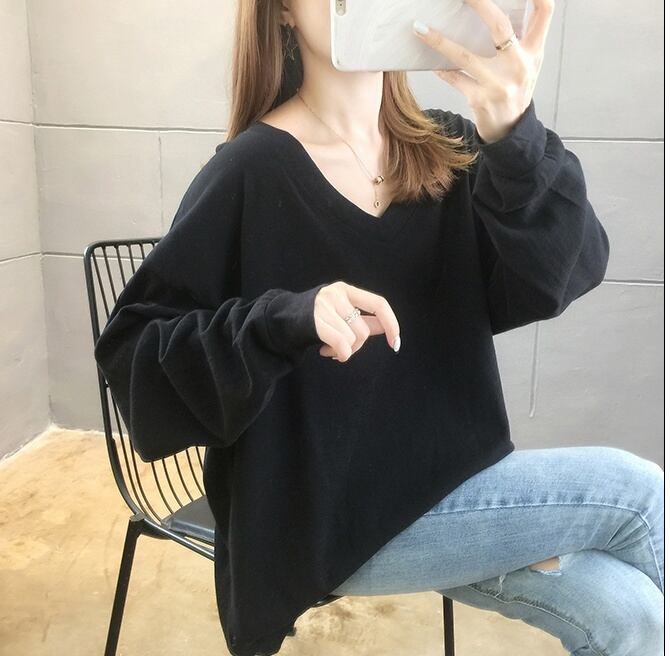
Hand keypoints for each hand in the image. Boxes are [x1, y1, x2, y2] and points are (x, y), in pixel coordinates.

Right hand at [314, 281, 400, 361]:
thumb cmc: (314, 317)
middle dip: (357, 346)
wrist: (280, 318)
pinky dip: (341, 354)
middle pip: (363, 329)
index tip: (395, 342)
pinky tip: (327, 352)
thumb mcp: (340, 313)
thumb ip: (362, 319)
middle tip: (343, 349)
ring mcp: (325, 306)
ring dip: (344, 351)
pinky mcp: (315, 321)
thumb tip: (386, 328)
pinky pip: (341, 344)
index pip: (378, 304)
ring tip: (329, 348)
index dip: (391, 323)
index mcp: (346, 290)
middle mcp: (337, 294)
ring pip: (352, 339)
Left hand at [413, 0, 554, 142]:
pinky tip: (431, 61)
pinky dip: (441, 69)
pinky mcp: (480, 99)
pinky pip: (454, 79)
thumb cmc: (515, 89)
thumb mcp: (526, 63)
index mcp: (534, 51)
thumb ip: (518, 38)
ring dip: (439, 41)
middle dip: (479, 4)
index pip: (544, 12)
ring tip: (421, 28)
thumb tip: (490, 10)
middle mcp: (519, 65)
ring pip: (465, 56)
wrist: (510, 130)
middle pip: (500, 26)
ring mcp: (498, 84)